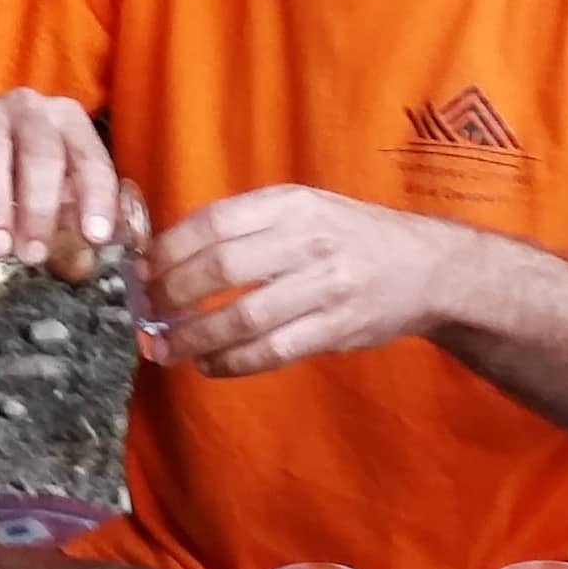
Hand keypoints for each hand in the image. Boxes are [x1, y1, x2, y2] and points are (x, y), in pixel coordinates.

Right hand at [0, 90, 121, 266]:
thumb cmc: (23, 173)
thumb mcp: (57, 193)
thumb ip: (75, 222)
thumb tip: (84, 264)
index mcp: (67, 120)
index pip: (88, 157)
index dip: (95, 197)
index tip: (93, 237)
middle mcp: (27, 107)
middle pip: (40, 151)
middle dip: (39, 207)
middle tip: (31, 255)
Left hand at [145, 187, 468, 378]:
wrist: (427, 267)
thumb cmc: (350, 238)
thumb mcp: (305, 208)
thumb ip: (248, 225)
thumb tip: (170, 254)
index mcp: (292, 203)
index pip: (214, 223)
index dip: (168, 250)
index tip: (140, 272)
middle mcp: (309, 239)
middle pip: (221, 269)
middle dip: (172, 295)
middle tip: (147, 313)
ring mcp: (326, 285)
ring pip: (243, 317)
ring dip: (194, 338)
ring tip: (166, 349)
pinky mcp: (338, 327)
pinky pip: (272, 351)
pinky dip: (231, 362)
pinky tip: (209, 364)